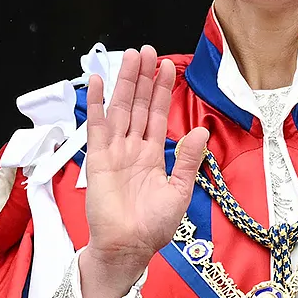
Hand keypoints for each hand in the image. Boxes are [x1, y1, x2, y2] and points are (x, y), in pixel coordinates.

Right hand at [78, 46, 211, 297]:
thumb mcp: (179, 191)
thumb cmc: (152, 227)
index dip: (161, 91)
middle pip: (138, 105)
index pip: (157, 115)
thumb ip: (188, 160)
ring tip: (131, 56)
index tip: (167, 67)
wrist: (129, 246)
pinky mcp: (98, 158)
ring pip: (121, 108)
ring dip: (125, 82)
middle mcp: (133, 149)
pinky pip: (97, 125)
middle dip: (143, 78)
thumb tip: (200, 132)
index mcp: (153, 156)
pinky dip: (97, 103)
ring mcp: (115, 151)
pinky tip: (99, 82)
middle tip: (147, 51)